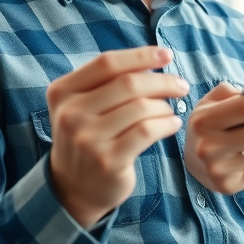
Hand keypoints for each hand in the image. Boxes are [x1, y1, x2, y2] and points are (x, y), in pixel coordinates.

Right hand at [46, 47, 188, 226]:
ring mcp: (88, 139)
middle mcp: (71, 114)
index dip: (141, 55)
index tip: (166, 55)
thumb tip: (154, 59)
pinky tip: (172, 124)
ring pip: (141, 107)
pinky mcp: (108, 161)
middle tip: (181, 86)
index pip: (107, 63)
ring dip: (165, 106)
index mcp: (63, 92)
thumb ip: (110, 81)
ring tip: (171, 110)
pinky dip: (167, 124)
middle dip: (162, 81)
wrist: (73, 188)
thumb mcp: (84, 105)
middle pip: (128, 83)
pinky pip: (147, 131)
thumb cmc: (89, 136)